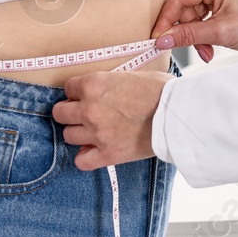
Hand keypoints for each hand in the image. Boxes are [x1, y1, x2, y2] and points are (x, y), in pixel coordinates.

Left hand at [54, 70, 170, 169]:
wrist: (177, 114)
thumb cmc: (160, 91)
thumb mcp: (131, 75)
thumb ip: (110, 82)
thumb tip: (104, 88)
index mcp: (94, 84)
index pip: (68, 88)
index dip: (77, 92)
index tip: (85, 96)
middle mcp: (89, 109)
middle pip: (60, 113)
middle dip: (70, 112)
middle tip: (84, 113)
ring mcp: (97, 133)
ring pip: (68, 135)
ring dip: (79, 133)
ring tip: (93, 131)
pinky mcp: (107, 154)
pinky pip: (81, 161)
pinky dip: (85, 157)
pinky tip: (94, 150)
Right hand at [149, 0, 237, 63]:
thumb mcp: (221, 32)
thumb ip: (189, 35)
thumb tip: (162, 39)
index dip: (167, 19)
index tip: (158, 38)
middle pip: (184, 6)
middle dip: (188, 31)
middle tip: (196, 50)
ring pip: (190, 13)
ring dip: (195, 34)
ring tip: (207, 50)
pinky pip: (199, 13)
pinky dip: (202, 30)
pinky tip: (210, 43)